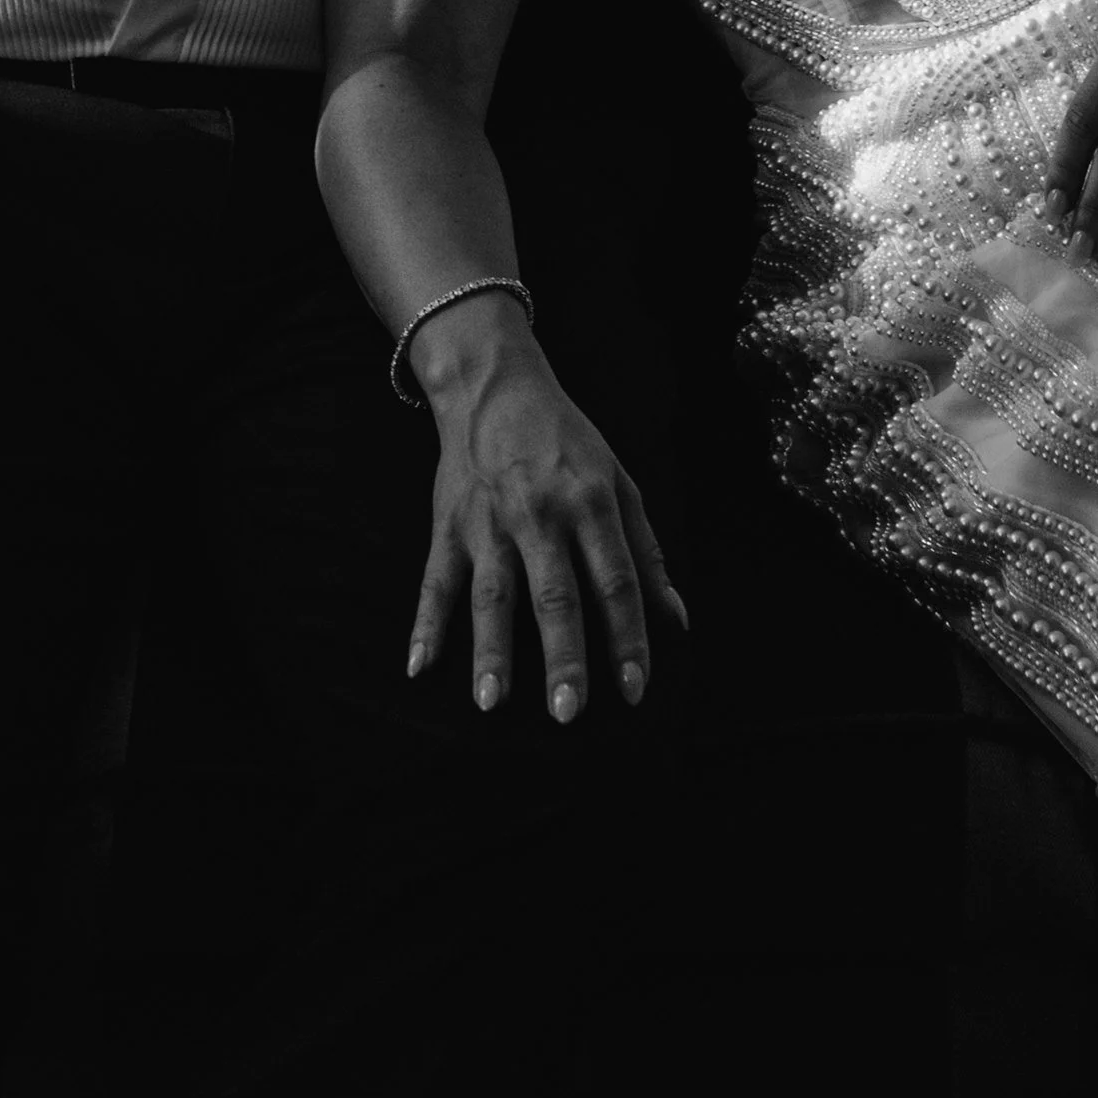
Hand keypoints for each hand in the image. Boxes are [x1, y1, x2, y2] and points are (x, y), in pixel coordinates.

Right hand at [406, 350, 688, 720]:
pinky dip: (424, 624)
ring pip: (491, 594)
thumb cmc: (566, 441)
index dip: (628, 637)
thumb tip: (677, 620)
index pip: (616, 582)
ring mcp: (489, 522)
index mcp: (590, 503)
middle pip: (554, 594)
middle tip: (568, 712)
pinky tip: (420, 666)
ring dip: (491, 650)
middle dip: (562, 655)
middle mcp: (540, 514)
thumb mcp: (619, 481)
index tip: (635, 690)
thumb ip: (646, 551)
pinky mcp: (448, 525)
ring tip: (491, 703)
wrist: (495, 386)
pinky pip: (435, 580)